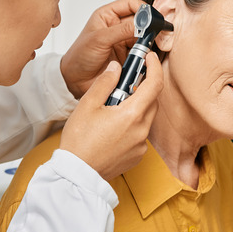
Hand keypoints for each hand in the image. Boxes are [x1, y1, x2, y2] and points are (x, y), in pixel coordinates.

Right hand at [59, 52, 161, 180]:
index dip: (154, 67)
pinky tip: (113, 127)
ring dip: (136, 107)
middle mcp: (142, 130)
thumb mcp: (88, 105)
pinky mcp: (137, 156)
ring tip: (113, 107)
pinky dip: (132, 124)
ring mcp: (141, 145)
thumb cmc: (79, 140)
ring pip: (146, 117)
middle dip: (142, 87)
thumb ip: (105, 82)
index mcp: (132, 115)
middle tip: (125, 82)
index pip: (155, 84)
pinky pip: (140, 133)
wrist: (77, 173)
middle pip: (151, 101)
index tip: (150, 58)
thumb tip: (117, 68)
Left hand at [60, 0, 144, 98]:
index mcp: (108, 15)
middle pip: (141, 20)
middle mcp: (117, 26)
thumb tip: (142, 23)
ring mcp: (124, 41)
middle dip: (149, 26)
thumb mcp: (99, 39)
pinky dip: (146, 54)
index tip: (152, 18)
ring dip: (148, 42)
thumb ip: (122, 30)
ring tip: (146, 48)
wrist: (75, 81)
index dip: (143, 8)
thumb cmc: (79, 57)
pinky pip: (143, 52)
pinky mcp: (129, 56)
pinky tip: (144, 57)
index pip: (131, 4)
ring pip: (144, 36)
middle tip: (155, 34)